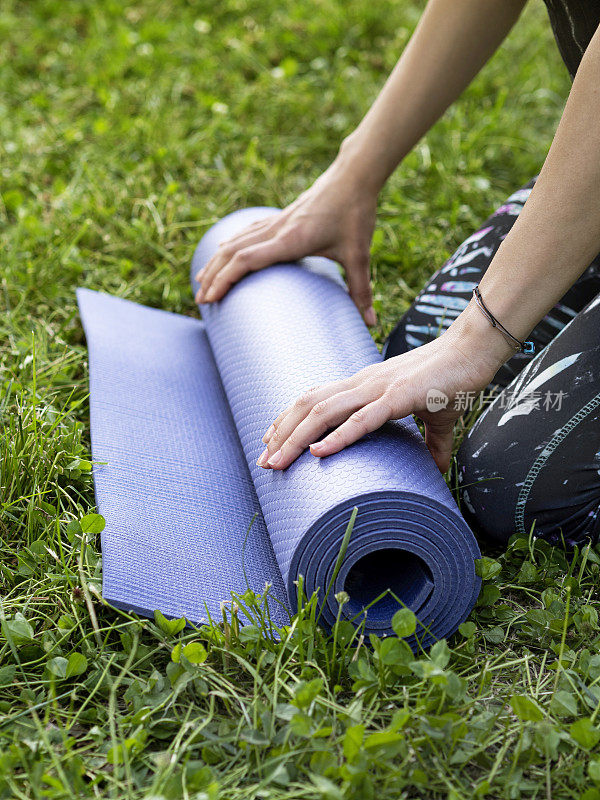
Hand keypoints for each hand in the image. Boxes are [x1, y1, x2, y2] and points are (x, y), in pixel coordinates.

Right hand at [195, 161, 378, 324]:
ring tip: (202, 281)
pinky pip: (246, 232)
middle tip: (200, 300)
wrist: (354, 175)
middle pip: (232, 252)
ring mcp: (275, 221)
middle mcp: (277, 229)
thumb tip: (371, 323)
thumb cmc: (355, 214)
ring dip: (216, 261)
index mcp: (290, 240)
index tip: (211, 298)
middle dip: (213, 277)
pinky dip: (231, 245)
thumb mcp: (360, 255)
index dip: (225, 279)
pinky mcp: (280, 217)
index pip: (246, 260)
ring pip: (235, 241)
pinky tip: (224, 251)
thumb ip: (361, 290)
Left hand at [256, 304, 513, 473]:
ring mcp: (378, 388)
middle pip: (308, 406)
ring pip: (324, 412)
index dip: (289, 419)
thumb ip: (431, 443)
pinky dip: (338, 437)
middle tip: (263, 462)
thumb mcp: (433, 417)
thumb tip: (437, 469)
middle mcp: (362, 383)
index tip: (270, 441)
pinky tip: (319, 453)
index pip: (314, 399)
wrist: (473, 351)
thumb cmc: (452, 380)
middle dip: (281, 434)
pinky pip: (362, 419)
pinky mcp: (400, 397)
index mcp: (363, 385)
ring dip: (297, 438)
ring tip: (277, 462)